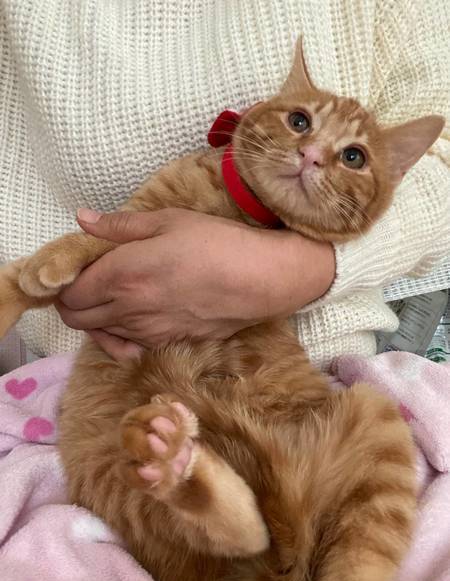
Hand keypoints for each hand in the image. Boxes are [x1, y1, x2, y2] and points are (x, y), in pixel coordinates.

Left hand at [57, 208, 334, 359]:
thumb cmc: (216, 243)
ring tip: (113, 293)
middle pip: (75, 317)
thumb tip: (81, 219)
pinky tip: (133, 318)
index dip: (63, 279)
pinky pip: (125, 346)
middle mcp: (126, 309)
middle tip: (88, 279)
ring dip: (94, 315)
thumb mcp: (168, 221)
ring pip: (98, 333)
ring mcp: (146, 332)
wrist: (259, 280)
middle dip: (71, 299)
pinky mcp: (165, 344)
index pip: (68, 290)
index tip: (76, 264)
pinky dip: (118, 334)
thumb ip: (119, 225)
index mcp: (122, 274)